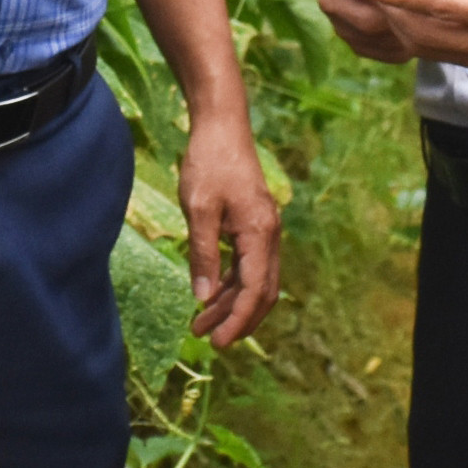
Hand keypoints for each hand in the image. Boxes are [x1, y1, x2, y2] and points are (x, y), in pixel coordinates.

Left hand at [179, 108, 282, 346]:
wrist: (222, 125)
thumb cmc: (208, 163)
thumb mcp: (198, 209)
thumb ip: (203, 254)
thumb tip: (203, 297)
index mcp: (260, 234)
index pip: (255, 290)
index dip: (238, 320)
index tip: (217, 342)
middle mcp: (270, 235)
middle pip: (262, 291)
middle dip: (237, 319)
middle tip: (208, 340)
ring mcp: (264, 230)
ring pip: (255, 280)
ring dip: (230, 304)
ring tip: (199, 322)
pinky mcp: (254, 224)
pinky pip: (248, 264)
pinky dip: (231, 283)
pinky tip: (209, 293)